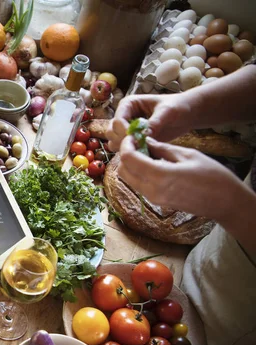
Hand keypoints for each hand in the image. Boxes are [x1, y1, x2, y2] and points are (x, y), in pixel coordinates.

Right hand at [107, 94, 192, 151]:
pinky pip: (124, 149)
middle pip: (111, 132)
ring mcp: (126, 129)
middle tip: (141, 145)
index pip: (118, 120)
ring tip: (144, 148)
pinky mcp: (132, 140)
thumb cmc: (177, 107)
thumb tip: (143, 135)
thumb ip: (154, 122)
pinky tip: (146, 153)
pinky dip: (132, 153)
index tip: (138, 139)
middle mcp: (124, 116)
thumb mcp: (168, 111)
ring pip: (114, 142)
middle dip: (123, 140)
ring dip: (126, 148)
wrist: (185, 115)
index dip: (125, 131)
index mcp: (128, 104)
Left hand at [118, 136, 239, 219]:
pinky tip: (151, 163)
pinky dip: (138, 173)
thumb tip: (145, 141)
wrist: (226, 203)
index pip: (128, 159)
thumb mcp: (187, 155)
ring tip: (145, 151)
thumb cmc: (213, 176)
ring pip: (129, 179)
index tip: (133, 136)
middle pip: (123, 171)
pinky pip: (139, 185)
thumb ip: (162, 148)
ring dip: (131, 164)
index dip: (126, 145)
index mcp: (160, 176)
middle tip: (137, 142)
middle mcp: (152, 190)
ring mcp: (153, 199)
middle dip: (125, 155)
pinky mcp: (157, 202)